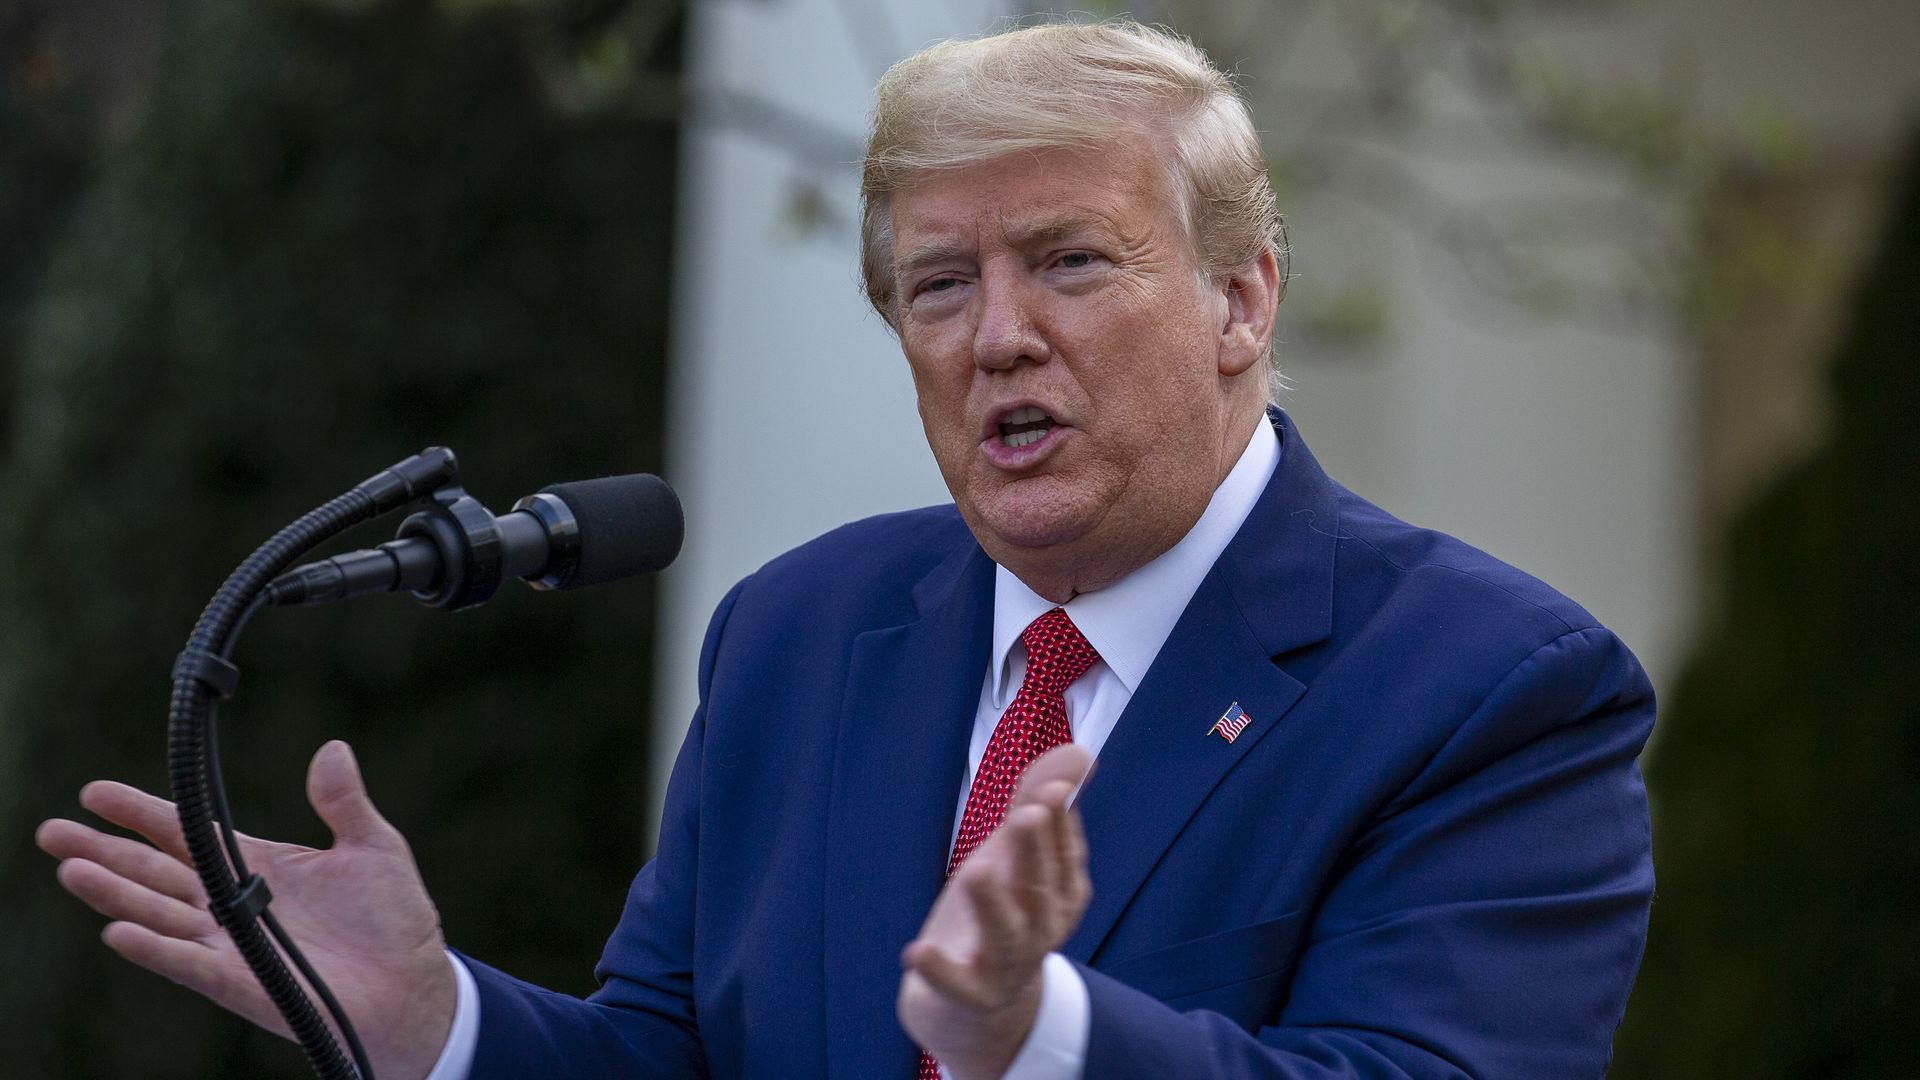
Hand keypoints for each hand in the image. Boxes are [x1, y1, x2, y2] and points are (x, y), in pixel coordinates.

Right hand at [36, 740, 456, 1079]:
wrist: (414, 987)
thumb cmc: (392, 920)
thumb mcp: (373, 846)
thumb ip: (343, 801)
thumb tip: (333, 748)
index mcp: (256, 866)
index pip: (185, 834)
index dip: (142, 814)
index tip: (95, 793)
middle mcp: (231, 904)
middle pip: (155, 872)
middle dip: (103, 852)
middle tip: (51, 830)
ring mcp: (231, 944)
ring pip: (160, 915)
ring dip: (115, 895)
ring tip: (71, 870)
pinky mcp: (242, 983)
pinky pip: (189, 963)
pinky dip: (155, 948)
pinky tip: (118, 932)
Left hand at [897, 744, 1093, 1079]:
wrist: (975, 1006)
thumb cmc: (999, 913)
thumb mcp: (1013, 855)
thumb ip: (1039, 802)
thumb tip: (1080, 752)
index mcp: (1060, 895)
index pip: (1064, 855)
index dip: (1057, 823)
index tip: (1050, 789)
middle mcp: (1042, 929)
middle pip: (1039, 889)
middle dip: (1034, 852)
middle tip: (1026, 814)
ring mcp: (1007, 965)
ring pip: (1006, 935)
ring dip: (993, 903)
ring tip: (975, 871)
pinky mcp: (970, 995)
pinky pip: (957, 985)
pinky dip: (939, 970)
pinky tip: (916, 951)